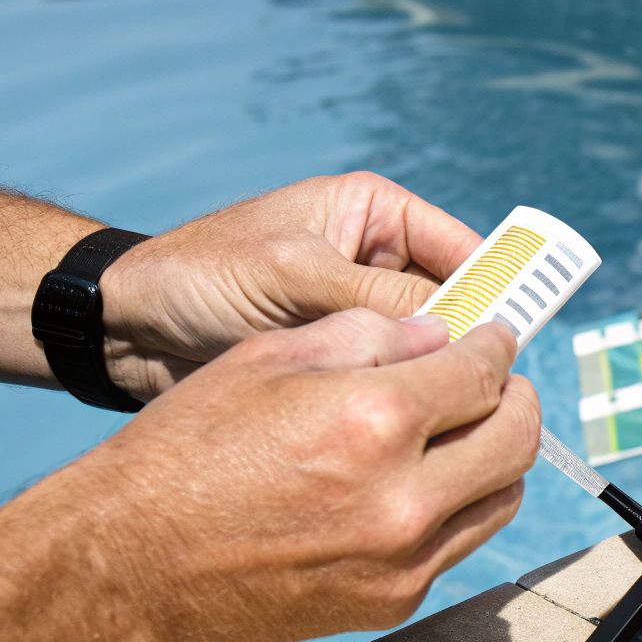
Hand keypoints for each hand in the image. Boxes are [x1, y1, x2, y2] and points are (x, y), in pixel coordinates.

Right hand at [70, 310, 538, 641]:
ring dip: (496, 458)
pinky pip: (458, 546)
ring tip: (463, 435)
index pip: (484, 373)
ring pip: (503, 499)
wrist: (134, 558)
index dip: (497, 346)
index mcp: (375, 420)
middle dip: (516, 399)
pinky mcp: (392, 603)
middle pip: (518, 439)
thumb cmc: (187, 450)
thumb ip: (368, 336)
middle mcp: (403, 498)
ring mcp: (402, 560)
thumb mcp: (269, 357)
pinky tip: (416, 487)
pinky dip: (455, 509)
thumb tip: (439, 335)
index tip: (495, 339)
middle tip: (496, 384)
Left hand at [98, 172, 481, 399]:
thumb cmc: (200, 276)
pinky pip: (387, 381)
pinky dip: (399, 400)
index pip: (463, 249)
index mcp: (372, 213)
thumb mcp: (295, 277)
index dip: (498, 289)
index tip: (517, 337)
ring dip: (431, 376)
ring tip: (449, 411)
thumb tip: (463, 332)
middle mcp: (374, 261)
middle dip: (468, 341)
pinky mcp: (335, 362)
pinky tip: (410, 428)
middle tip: (490, 388)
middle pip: (454, 302)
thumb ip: (381, 299)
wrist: (124, 326)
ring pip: (424, 349)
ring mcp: (357, 315)